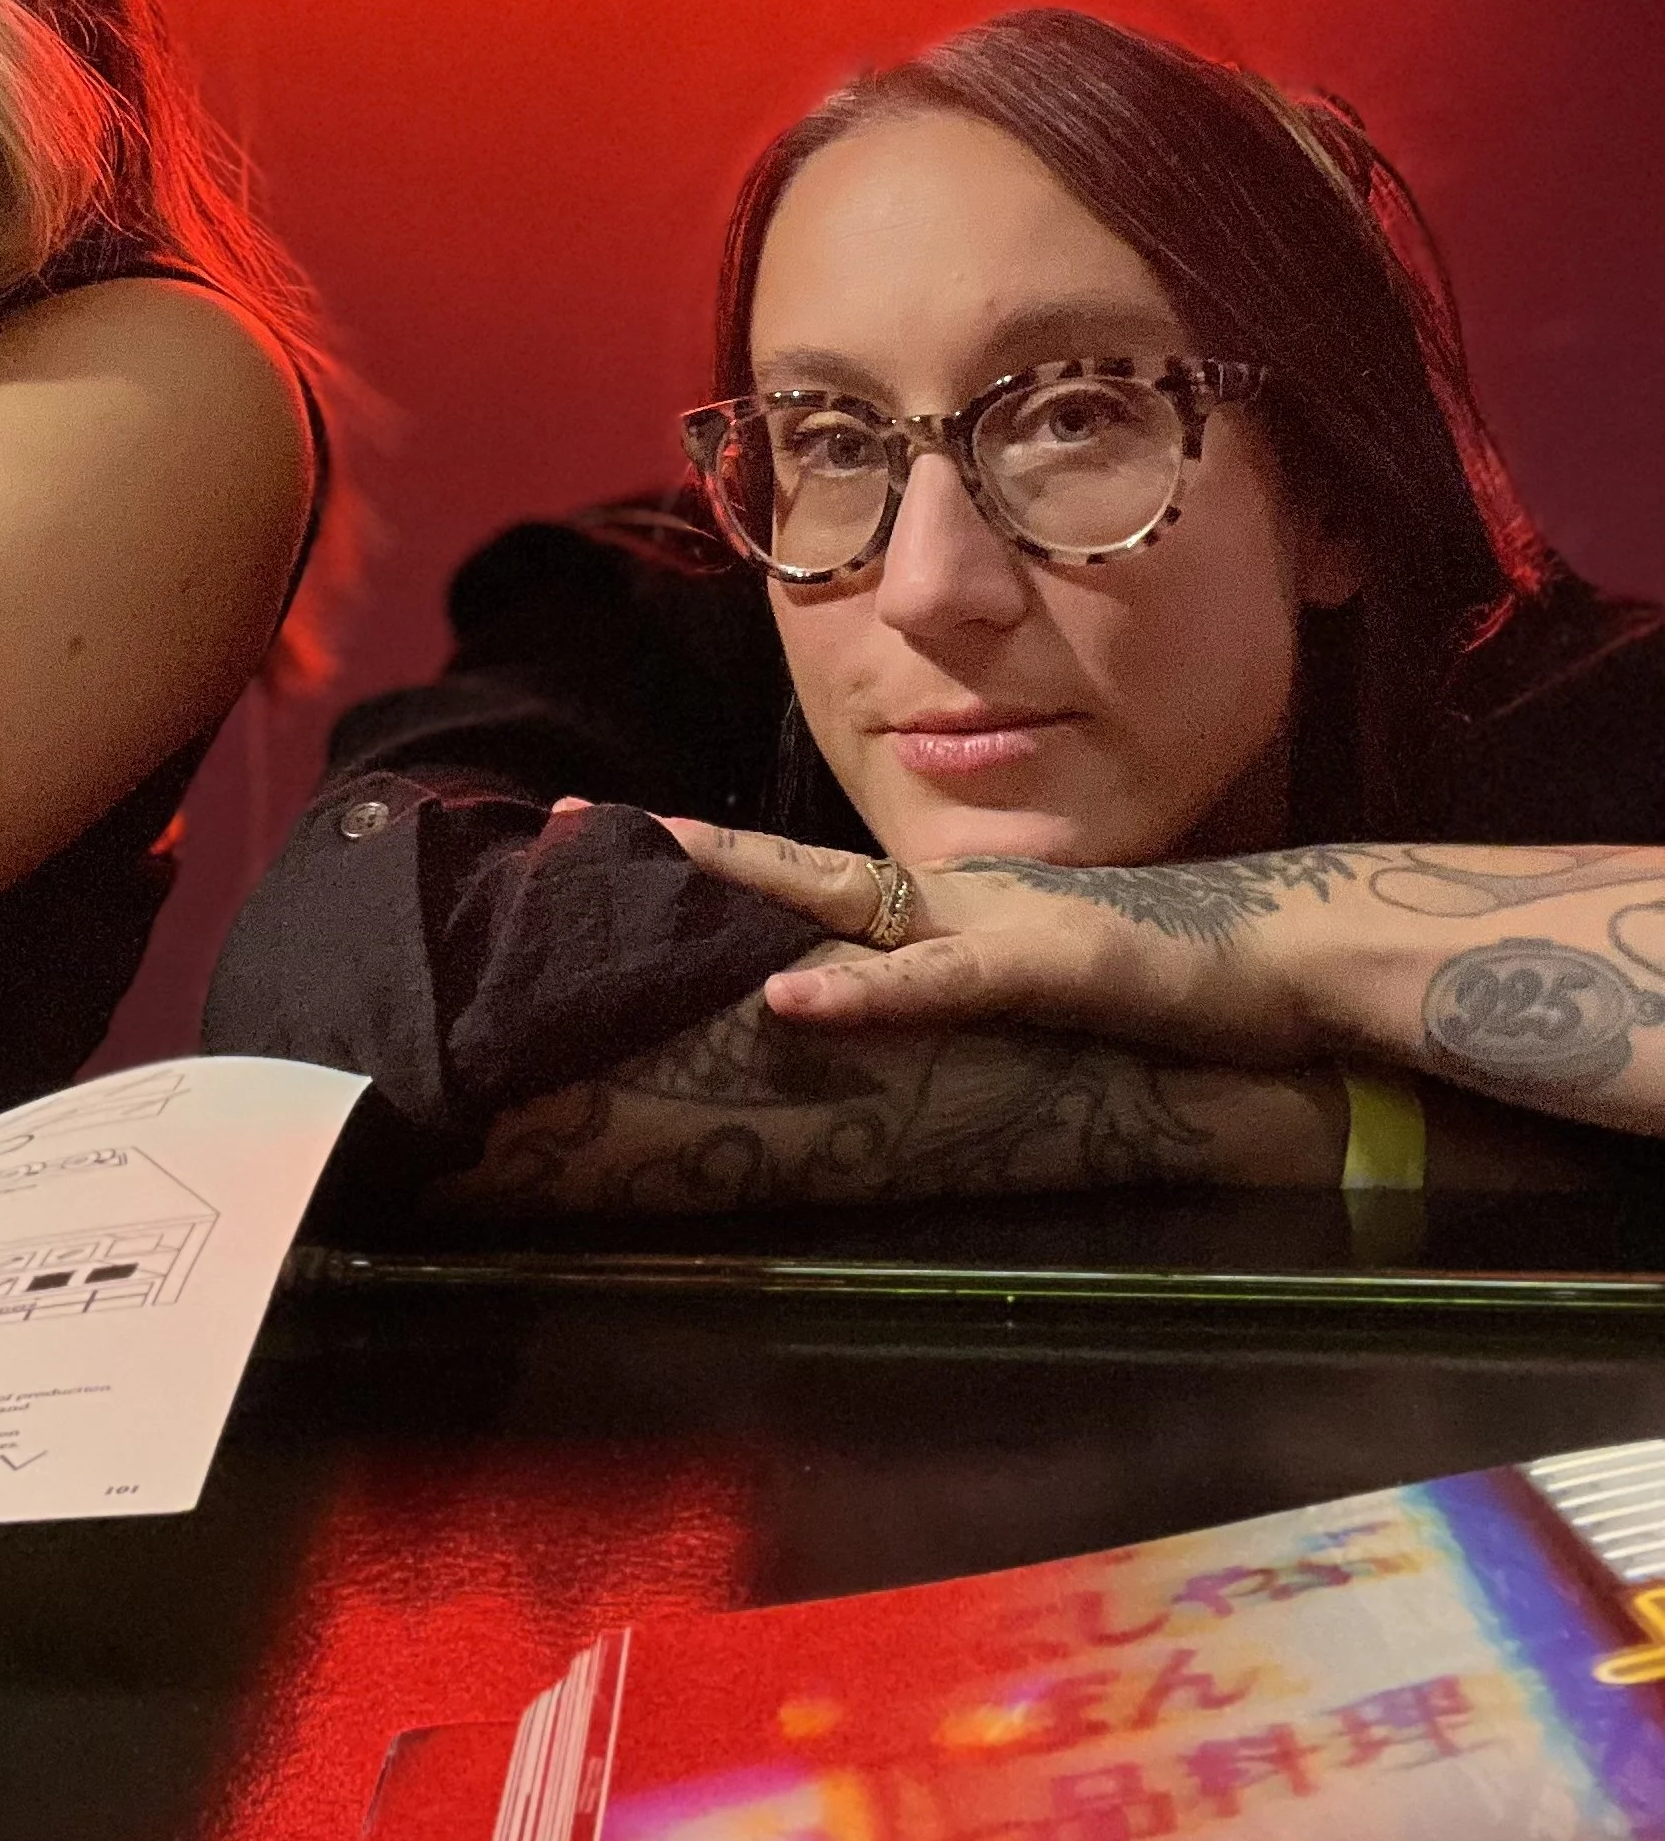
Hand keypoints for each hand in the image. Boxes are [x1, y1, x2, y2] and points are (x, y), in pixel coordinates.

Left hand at [655, 815, 1327, 1070]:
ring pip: (838, 908)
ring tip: (641, 871)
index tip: (595, 838)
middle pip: (782, 872)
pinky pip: (936, 988)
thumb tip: (858, 1013)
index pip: (790, 881)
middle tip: (560, 827)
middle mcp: (941, 903)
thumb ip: (948, 990)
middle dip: (674, 853)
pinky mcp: (1040, 971)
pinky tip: (788, 1001)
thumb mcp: (1026, 985)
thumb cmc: (1158, 977)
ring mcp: (986, 929)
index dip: (696, 862)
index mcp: (932, 908)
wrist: (1281, 955)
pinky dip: (862, 998)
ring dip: (738, 894)